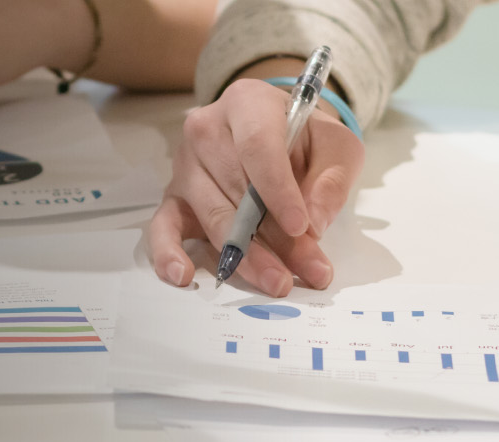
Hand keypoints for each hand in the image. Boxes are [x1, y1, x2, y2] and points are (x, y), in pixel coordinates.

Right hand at [146, 78, 363, 296]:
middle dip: (275, 237)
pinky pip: (163, 226)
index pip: (257, 147)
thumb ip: (332, 180)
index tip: (301, 226)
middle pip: (237, 190)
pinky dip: (168, 253)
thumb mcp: (336, 146)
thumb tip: (314, 223)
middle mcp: (206, 129)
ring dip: (246, 255)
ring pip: (212, 216)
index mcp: (247, 103)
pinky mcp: (173, 197)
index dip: (278, 190)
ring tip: (277, 281)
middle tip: (307, 268)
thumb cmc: (304, 137)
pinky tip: (182, 275)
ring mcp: (184, 165)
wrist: (276, 133)